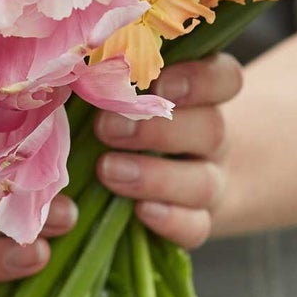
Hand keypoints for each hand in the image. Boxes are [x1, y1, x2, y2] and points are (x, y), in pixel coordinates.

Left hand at [93, 52, 243, 248]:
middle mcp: (212, 137)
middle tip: (106, 127)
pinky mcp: (198, 221)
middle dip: (159, 129)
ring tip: (108, 170)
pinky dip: (172, 220)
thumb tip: (72, 70)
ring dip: (156, 177)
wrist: (174, 171)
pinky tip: (141, 213)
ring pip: (204, 182)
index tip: (161, 84)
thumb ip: (115, 78)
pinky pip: (197, 226)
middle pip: (211, 129)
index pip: (225, 79)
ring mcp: (210, 181)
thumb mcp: (132, 89)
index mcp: (203, 94)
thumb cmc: (132, 113)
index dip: (200, 81)